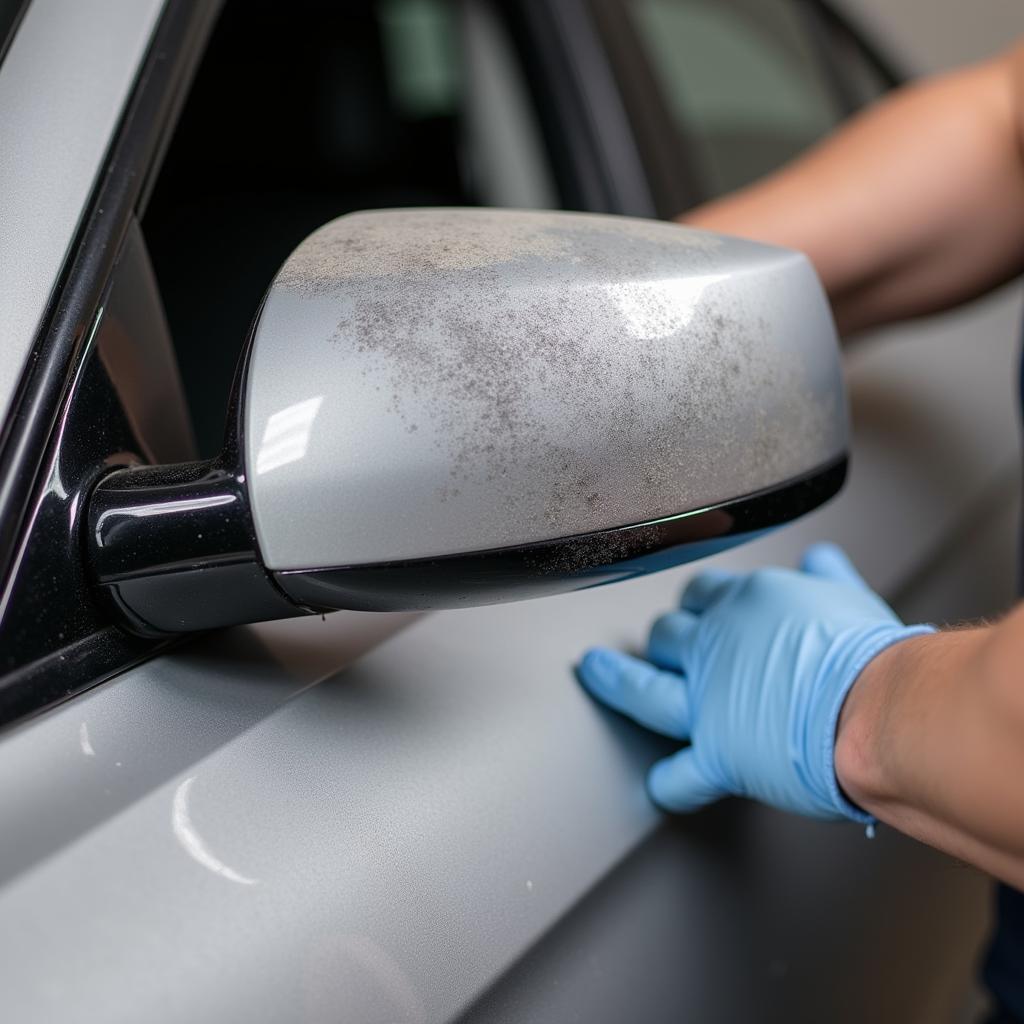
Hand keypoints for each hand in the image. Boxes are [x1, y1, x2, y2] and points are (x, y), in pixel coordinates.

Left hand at [576, 544, 933, 820]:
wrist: (882, 710)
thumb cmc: (876, 659)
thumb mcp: (852, 600)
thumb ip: (828, 580)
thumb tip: (820, 560)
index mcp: (750, 604)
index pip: (703, 594)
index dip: (696, 606)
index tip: (695, 612)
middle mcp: (719, 645)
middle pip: (667, 635)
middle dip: (662, 642)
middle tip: (663, 649)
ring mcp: (709, 699)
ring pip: (643, 688)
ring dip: (616, 681)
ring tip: (596, 673)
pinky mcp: (717, 753)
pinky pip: (678, 775)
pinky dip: (667, 784)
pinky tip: (657, 785)